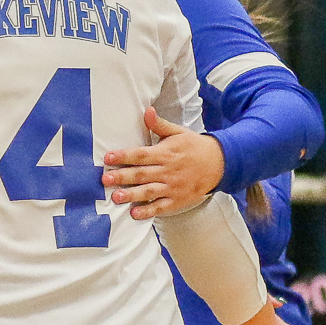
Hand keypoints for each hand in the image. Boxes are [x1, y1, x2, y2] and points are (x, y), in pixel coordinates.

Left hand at [102, 108, 223, 218]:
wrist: (220, 163)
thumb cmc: (194, 146)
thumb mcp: (178, 132)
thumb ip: (159, 124)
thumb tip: (147, 110)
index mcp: (165, 153)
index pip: (141, 155)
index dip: (124, 156)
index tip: (108, 157)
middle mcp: (168, 171)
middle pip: (142, 174)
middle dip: (122, 177)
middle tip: (105, 179)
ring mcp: (173, 187)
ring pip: (150, 191)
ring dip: (132, 195)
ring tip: (116, 197)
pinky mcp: (178, 199)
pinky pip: (162, 206)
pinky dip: (149, 211)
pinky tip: (135, 214)